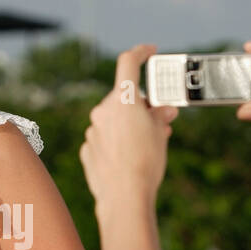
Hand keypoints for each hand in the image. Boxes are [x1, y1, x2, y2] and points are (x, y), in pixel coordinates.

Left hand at [79, 43, 179, 213]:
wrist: (124, 198)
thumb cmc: (146, 164)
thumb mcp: (160, 135)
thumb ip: (159, 117)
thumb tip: (163, 112)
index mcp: (123, 100)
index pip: (128, 63)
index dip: (141, 53)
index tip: (150, 51)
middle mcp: (103, 111)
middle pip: (123, 97)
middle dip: (141, 104)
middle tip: (159, 118)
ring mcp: (92, 130)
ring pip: (113, 118)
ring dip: (129, 124)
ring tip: (147, 144)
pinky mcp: (87, 149)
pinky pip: (104, 138)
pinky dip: (117, 141)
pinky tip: (128, 158)